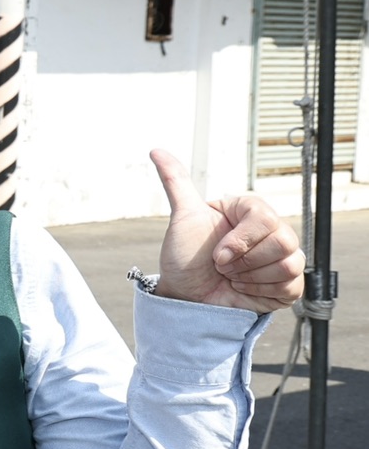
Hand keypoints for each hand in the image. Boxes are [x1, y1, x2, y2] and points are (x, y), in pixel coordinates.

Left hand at [151, 150, 303, 313]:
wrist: (188, 297)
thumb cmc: (186, 258)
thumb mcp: (183, 218)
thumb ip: (176, 182)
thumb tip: (156, 150)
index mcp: (251, 213)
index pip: (264, 217)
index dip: (239, 241)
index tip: (216, 254)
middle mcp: (272, 232)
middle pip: (283, 241)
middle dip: (244, 261)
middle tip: (222, 267)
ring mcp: (284, 257)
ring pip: (289, 263)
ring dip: (251, 277)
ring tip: (232, 277)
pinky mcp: (290, 284)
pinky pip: (292, 285)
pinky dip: (261, 291)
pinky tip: (244, 288)